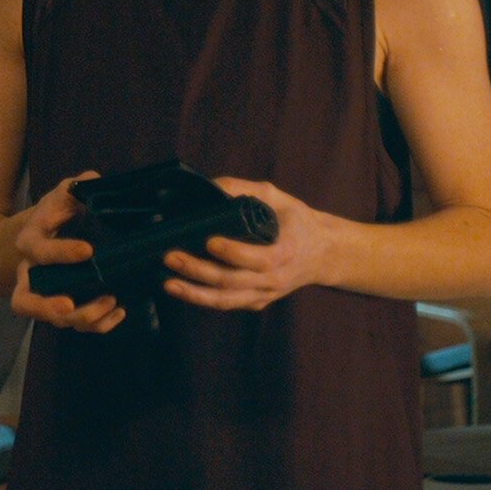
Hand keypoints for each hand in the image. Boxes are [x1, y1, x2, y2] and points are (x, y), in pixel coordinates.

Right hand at [10, 172, 126, 332]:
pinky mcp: (66, 307)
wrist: (49, 231)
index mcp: (30, 242)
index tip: (88, 250)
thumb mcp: (65, 194)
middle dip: (46, 307)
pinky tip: (119, 311)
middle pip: (25, 301)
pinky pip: (77, 325)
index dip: (59, 253)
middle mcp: (31, 275)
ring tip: (111, 302)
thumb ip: (78, 187)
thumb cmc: (59, 211)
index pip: (38, 251)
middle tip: (70, 305)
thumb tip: (94, 182)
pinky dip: (99, 325)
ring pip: (55, 319)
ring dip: (82, 316)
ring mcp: (47, 295)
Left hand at [159, 178, 329, 310]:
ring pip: (227, 301)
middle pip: (234, 282)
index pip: (259, 259)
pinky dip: (202, 299)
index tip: (209, 241)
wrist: (322, 253)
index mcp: (285, 252)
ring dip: (195, 294)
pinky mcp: (256, 302)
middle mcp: (275, 279)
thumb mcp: (277, 198)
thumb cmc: (296, 222)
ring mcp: (265, 294)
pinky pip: (227, 304)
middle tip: (171, 256)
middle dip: (199, 271)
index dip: (233, 253)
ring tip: (168, 283)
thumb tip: (210, 186)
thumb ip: (244, 190)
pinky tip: (181, 289)